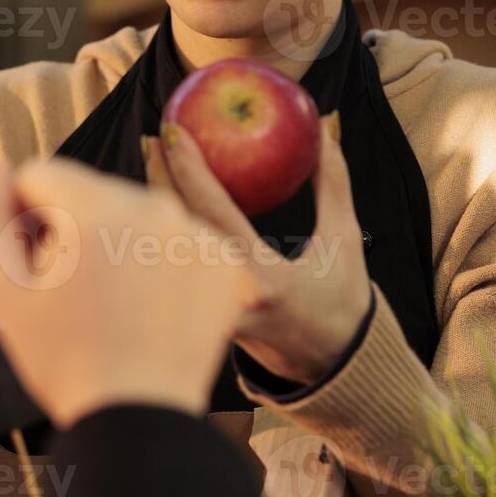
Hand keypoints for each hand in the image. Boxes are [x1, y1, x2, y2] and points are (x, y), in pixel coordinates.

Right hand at [0, 157, 246, 428]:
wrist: (141, 416)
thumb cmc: (64, 357)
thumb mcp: (2, 290)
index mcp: (95, 207)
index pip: (40, 175)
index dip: (24, 219)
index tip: (35, 267)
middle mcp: (153, 205)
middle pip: (89, 189)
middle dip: (72, 226)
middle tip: (72, 290)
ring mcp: (196, 231)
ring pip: (133, 211)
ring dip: (115, 240)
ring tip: (112, 301)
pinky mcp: (224, 257)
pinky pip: (174, 237)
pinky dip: (159, 261)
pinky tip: (149, 305)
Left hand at [146, 117, 369, 384]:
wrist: (334, 371)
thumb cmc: (343, 303)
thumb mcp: (344, 242)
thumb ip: (333, 183)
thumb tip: (326, 124)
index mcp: (263, 278)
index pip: (213, 213)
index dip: (189, 168)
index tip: (173, 130)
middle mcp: (228, 298)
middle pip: (177, 229)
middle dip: (158, 180)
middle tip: (154, 138)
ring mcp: (209, 312)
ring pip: (167, 252)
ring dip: (153, 207)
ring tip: (151, 164)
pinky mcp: (200, 320)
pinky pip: (173, 269)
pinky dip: (165, 234)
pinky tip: (160, 204)